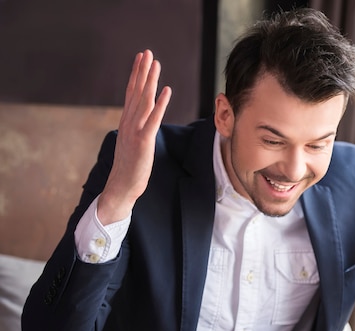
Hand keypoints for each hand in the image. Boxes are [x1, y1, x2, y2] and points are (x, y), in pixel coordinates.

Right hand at [98, 50, 171, 224]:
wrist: (121, 187)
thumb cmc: (129, 167)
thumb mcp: (132, 143)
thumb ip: (136, 128)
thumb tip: (143, 120)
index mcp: (126, 122)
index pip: (131, 93)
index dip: (136, 75)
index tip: (141, 58)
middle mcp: (128, 122)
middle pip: (136, 92)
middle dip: (142, 71)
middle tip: (147, 52)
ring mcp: (134, 131)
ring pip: (143, 101)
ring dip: (150, 81)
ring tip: (155, 63)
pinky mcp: (142, 142)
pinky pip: (153, 119)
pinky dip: (160, 104)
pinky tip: (166, 90)